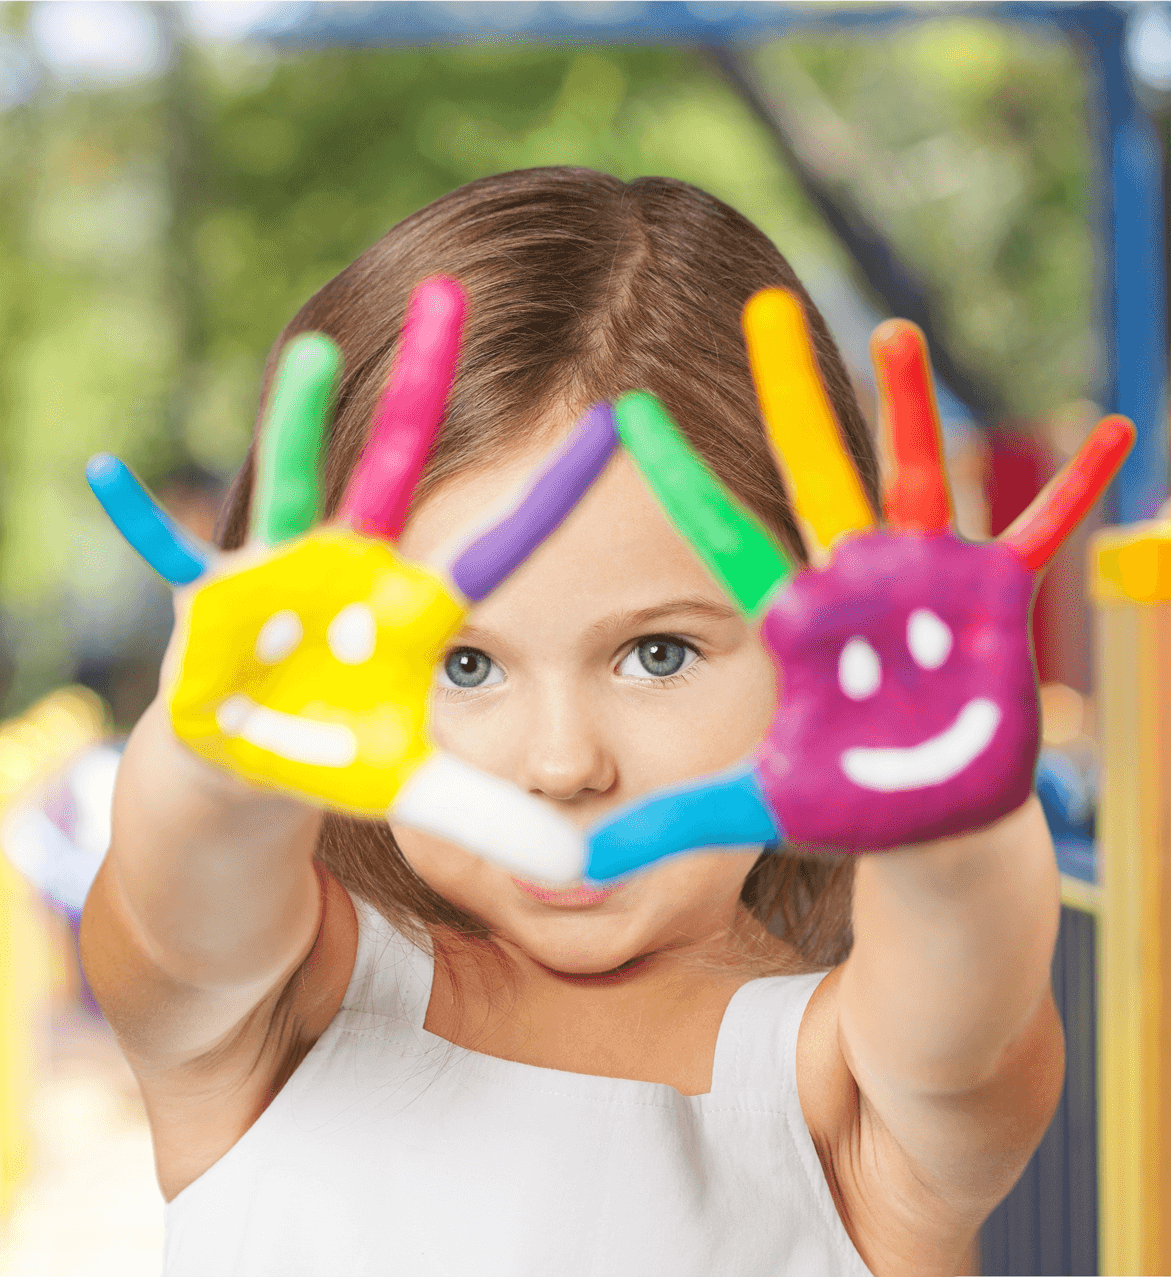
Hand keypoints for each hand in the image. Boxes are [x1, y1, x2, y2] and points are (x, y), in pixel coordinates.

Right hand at [89, 277, 617, 883]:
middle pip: (393, 467)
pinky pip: (167, 556)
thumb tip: (581, 874)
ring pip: (289, 485)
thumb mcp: (417, 793)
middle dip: (420, 386)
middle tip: (454, 291)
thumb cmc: (334, 754)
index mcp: (407, 606)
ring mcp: (278, 575)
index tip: (621, 423)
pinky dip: (139, 519)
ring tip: (312, 354)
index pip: (495, 547)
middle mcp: (349, 567)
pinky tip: (105, 471)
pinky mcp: (211, 603)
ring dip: (296, 422)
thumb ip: (493, 820)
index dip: (551, 498)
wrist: (247, 762)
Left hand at [588, 287, 1133, 879]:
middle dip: (789, 394)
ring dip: (908, 408)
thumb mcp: (750, 809)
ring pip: (912, 479)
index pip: (721, 538)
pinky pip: (1039, 536)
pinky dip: (1075, 490)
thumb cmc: (840, 804)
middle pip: (812, 472)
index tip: (626, 415)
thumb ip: (664, 824)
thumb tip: (568, 869)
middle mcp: (851, 582)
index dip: (680, 480)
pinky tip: (1110, 434)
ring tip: (894, 330)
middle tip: (757, 310)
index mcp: (793, 620)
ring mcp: (922, 584)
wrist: (924, 823)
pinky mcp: (989, 602)